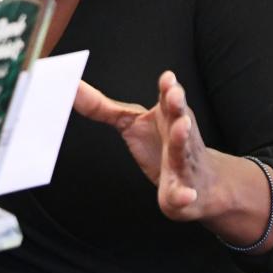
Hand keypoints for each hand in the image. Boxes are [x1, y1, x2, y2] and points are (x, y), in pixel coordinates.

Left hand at [73, 70, 219, 221]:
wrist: (200, 183)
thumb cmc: (160, 145)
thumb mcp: (129, 123)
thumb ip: (101, 107)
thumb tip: (72, 87)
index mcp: (167, 118)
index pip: (167, 99)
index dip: (168, 87)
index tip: (167, 77)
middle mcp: (179, 136)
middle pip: (180, 117)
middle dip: (178, 106)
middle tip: (174, 95)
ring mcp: (183, 164)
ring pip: (183, 151)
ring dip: (181, 138)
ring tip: (181, 127)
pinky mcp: (183, 191)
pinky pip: (184, 194)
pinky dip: (184, 194)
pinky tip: (185, 195)